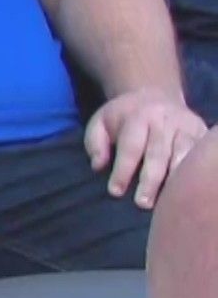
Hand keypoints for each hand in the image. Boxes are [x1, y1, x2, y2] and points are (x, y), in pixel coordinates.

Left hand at [84, 87, 207, 207]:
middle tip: (142, 204)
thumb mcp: (100, 122)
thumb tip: (98, 166)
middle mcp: (165, 121)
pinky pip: (200, 154)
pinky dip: (195, 171)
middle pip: (158, 154)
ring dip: (177, 179)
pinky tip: (187, 188)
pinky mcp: (202, 133)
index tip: (115, 192)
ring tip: (168, 200)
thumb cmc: (123, 117)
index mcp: (138, 117)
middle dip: (150, 180)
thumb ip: (95, 143)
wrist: (154, 94)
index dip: (123, 170)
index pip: (130, 147)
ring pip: (184, 155)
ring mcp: (186, 127)